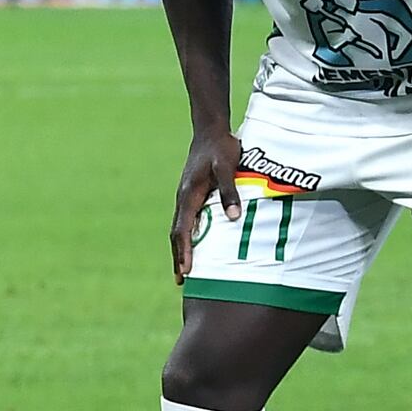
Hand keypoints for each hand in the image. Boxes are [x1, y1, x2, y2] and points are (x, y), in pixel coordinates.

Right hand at [169, 128, 241, 279]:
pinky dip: (188, 236)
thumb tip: (233, 218)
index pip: (183, 228)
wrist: (211, 130)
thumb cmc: (221, 147)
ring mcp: (186, 197)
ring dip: (181, 248)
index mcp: (189, 194)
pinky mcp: (193, 194)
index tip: (186, 270)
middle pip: (177, 233)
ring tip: (184, 271)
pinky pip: (188, 220)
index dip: (184, 250)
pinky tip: (195, 246)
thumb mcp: (227, 166)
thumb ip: (229, 191)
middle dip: (178, 256)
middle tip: (181, 280)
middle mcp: (183, 198)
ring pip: (180, 227)